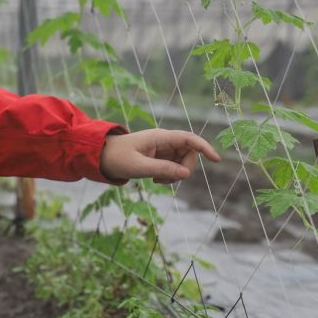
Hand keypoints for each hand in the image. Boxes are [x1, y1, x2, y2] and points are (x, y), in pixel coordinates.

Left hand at [99, 128, 220, 183]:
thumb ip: (162, 170)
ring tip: (157, 181)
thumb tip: (185, 174)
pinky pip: (174, 166)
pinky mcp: (159, 156)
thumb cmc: (116, 158)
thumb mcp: (138, 167)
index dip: (204, 147)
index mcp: (159, 137)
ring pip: (182, 162)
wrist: (101, 156)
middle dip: (184, 169)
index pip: (188, 139)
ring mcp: (162, 148)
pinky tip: (156, 180)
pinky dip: (169, 176)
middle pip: (189, 153)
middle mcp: (164, 140)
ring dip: (175, 174)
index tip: (216, 159)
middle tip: (166, 180)